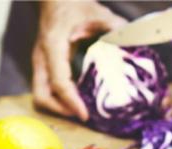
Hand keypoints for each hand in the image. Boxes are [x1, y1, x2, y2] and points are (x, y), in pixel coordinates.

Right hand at [32, 1, 125, 120]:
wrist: (55, 1)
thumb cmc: (73, 5)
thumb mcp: (96, 12)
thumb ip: (114, 27)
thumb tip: (132, 44)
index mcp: (52, 46)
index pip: (58, 82)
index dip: (71, 101)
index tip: (85, 115)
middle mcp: (41, 58)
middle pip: (40, 96)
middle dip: (59, 110)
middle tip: (82, 114)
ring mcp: (39, 64)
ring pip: (39, 95)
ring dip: (57, 107)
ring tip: (78, 109)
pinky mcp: (42, 67)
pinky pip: (45, 90)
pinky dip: (58, 99)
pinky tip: (74, 97)